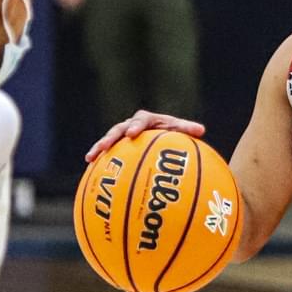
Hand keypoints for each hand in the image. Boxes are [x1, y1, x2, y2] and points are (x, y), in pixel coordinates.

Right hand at [84, 109, 206, 163]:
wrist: (162, 139)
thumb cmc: (173, 134)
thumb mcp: (180, 131)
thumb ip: (187, 129)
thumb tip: (201, 130)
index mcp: (147, 120)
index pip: (140, 121)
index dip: (134, 127)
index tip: (131, 135)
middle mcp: (131, 126)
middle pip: (118, 130)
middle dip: (111, 138)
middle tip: (106, 145)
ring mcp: (122, 138)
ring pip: (108, 142)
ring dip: (99, 148)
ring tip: (90, 158)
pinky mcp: (118, 148)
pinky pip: (108, 154)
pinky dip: (100, 161)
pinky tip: (91, 171)